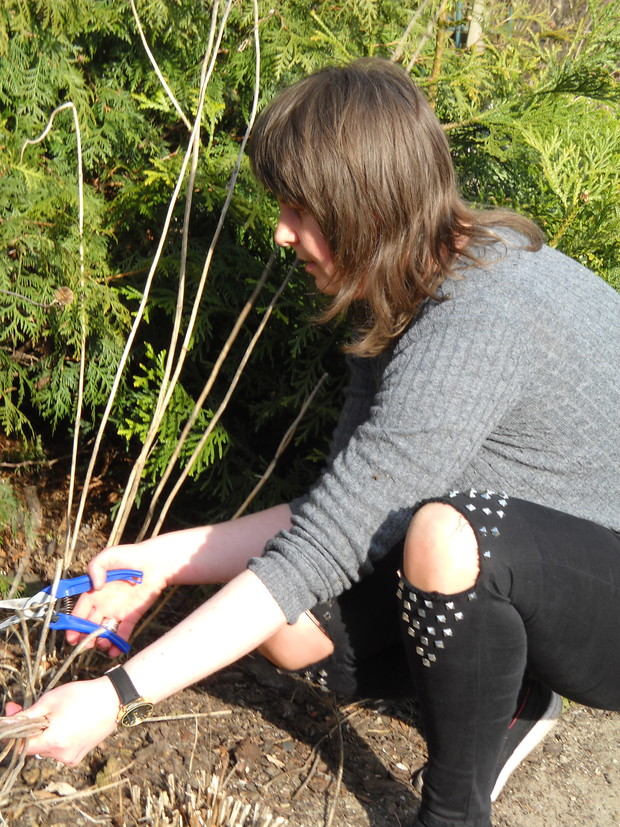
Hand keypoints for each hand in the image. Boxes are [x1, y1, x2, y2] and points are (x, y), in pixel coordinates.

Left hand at [4, 676, 118, 764]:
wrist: (114, 699)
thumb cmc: (83, 696)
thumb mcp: (51, 699)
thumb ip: (27, 713)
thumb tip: (9, 719)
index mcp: (53, 742)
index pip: (21, 745)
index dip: (15, 731)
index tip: (14, 716)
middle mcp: (61, 756)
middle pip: (34, 746)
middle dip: (33, 729)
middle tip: (39, 709)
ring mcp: (70, 758)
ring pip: (46, 749)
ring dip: (46, 734)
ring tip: (60, 715)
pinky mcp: (78, 757)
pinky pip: (59, 751)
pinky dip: (58, 739)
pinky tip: (68, 724)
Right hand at [66, 540, 170, 656]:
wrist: (155, 562)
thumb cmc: (130, 556)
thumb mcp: (108, 556)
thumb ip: (96, 567)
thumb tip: (96, 586)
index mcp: (94, 592)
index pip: (79, 611)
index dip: (73, 623)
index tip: (70, 635)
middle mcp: (104, 604)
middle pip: (89, 624)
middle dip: (85, 637)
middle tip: (84, 645)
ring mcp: (117, 611)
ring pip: (105, 631)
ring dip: (101, 641)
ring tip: (102, 645)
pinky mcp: (132, 615)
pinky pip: (123, 632)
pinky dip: (119, 643)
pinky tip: (115, 651)